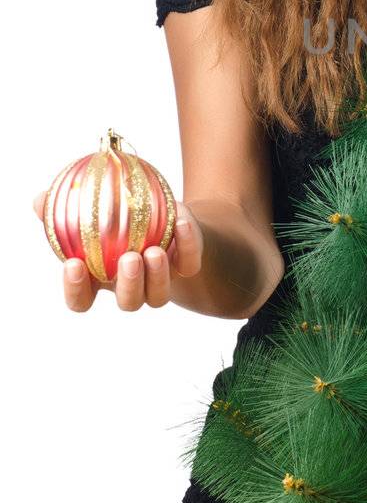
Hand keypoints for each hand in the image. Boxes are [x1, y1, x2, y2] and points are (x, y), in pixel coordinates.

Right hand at [32, 191, 203, 312]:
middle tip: (127, 259)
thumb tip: (39, 200)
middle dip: (128, 285)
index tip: (73, 265)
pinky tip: (181, 222)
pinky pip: (190, 263)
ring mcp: (160, 281)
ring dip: (157, 275)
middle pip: (129, 302)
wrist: (166, 216)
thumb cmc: (117, 218)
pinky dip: (188, 245)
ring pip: (159, 295)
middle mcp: (131, 287)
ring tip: (153, 251)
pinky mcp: (187, 266)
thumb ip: (61, 210)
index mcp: (101, 281)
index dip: (76, 289)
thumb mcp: (92, 211)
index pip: (82, 299)